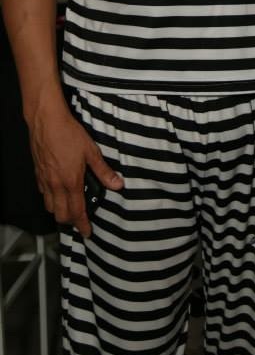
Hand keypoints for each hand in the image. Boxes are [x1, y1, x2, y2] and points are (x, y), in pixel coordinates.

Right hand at [29, 100, 123, 236]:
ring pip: (49, 207)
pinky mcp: (38, 173)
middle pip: (60, 215)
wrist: (47, 121)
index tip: (86, 233)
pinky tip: (57, 192)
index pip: (77, 211)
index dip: (82, 225)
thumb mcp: (92, 152)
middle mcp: (56, 185)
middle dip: (70, 222)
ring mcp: (45, 180)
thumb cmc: (68, 133)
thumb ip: (104, 171)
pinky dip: (50, 199)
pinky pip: (43, 194)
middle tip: (79, 221)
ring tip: (69, 208)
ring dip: (59, 211)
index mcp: (71, 182)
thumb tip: (117, 184)